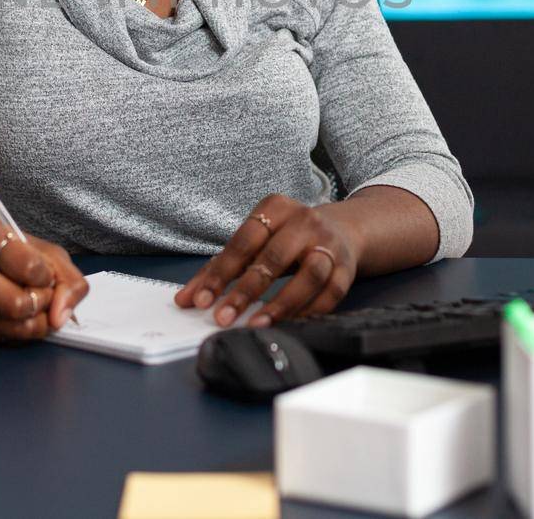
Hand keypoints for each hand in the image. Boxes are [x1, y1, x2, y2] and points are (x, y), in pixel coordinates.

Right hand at [0, 220, 88, 342]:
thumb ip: (68, 279)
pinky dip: (22, 332)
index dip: (47, 277)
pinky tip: (19, 315)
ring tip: (34, 305)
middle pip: (16, 304)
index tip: (45, 274)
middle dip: (42, 303)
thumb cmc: (16, 254)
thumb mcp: (48, 253)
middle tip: (43, 293)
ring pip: (12, 328)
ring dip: (36, 322)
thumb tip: (60, 317)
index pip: (29, 267)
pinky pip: (6, 339)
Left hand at [174, 194, 360, 328]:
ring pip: (309, 275)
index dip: (221, 273)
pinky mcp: (347, 267)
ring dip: (282, 303)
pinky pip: (331, 293)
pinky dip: (310, 311)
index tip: (202, 300)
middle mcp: (304, 221)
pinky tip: (289, 324)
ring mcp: (329, 243)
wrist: (343, 228)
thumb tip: (186, 299)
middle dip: (246, 290)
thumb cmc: (288, 236)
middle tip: (224, 317)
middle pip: (274, 257)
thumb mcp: (256, 240)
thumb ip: (219, 268)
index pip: (243, 242)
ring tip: (257, 324)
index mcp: (275, 208)